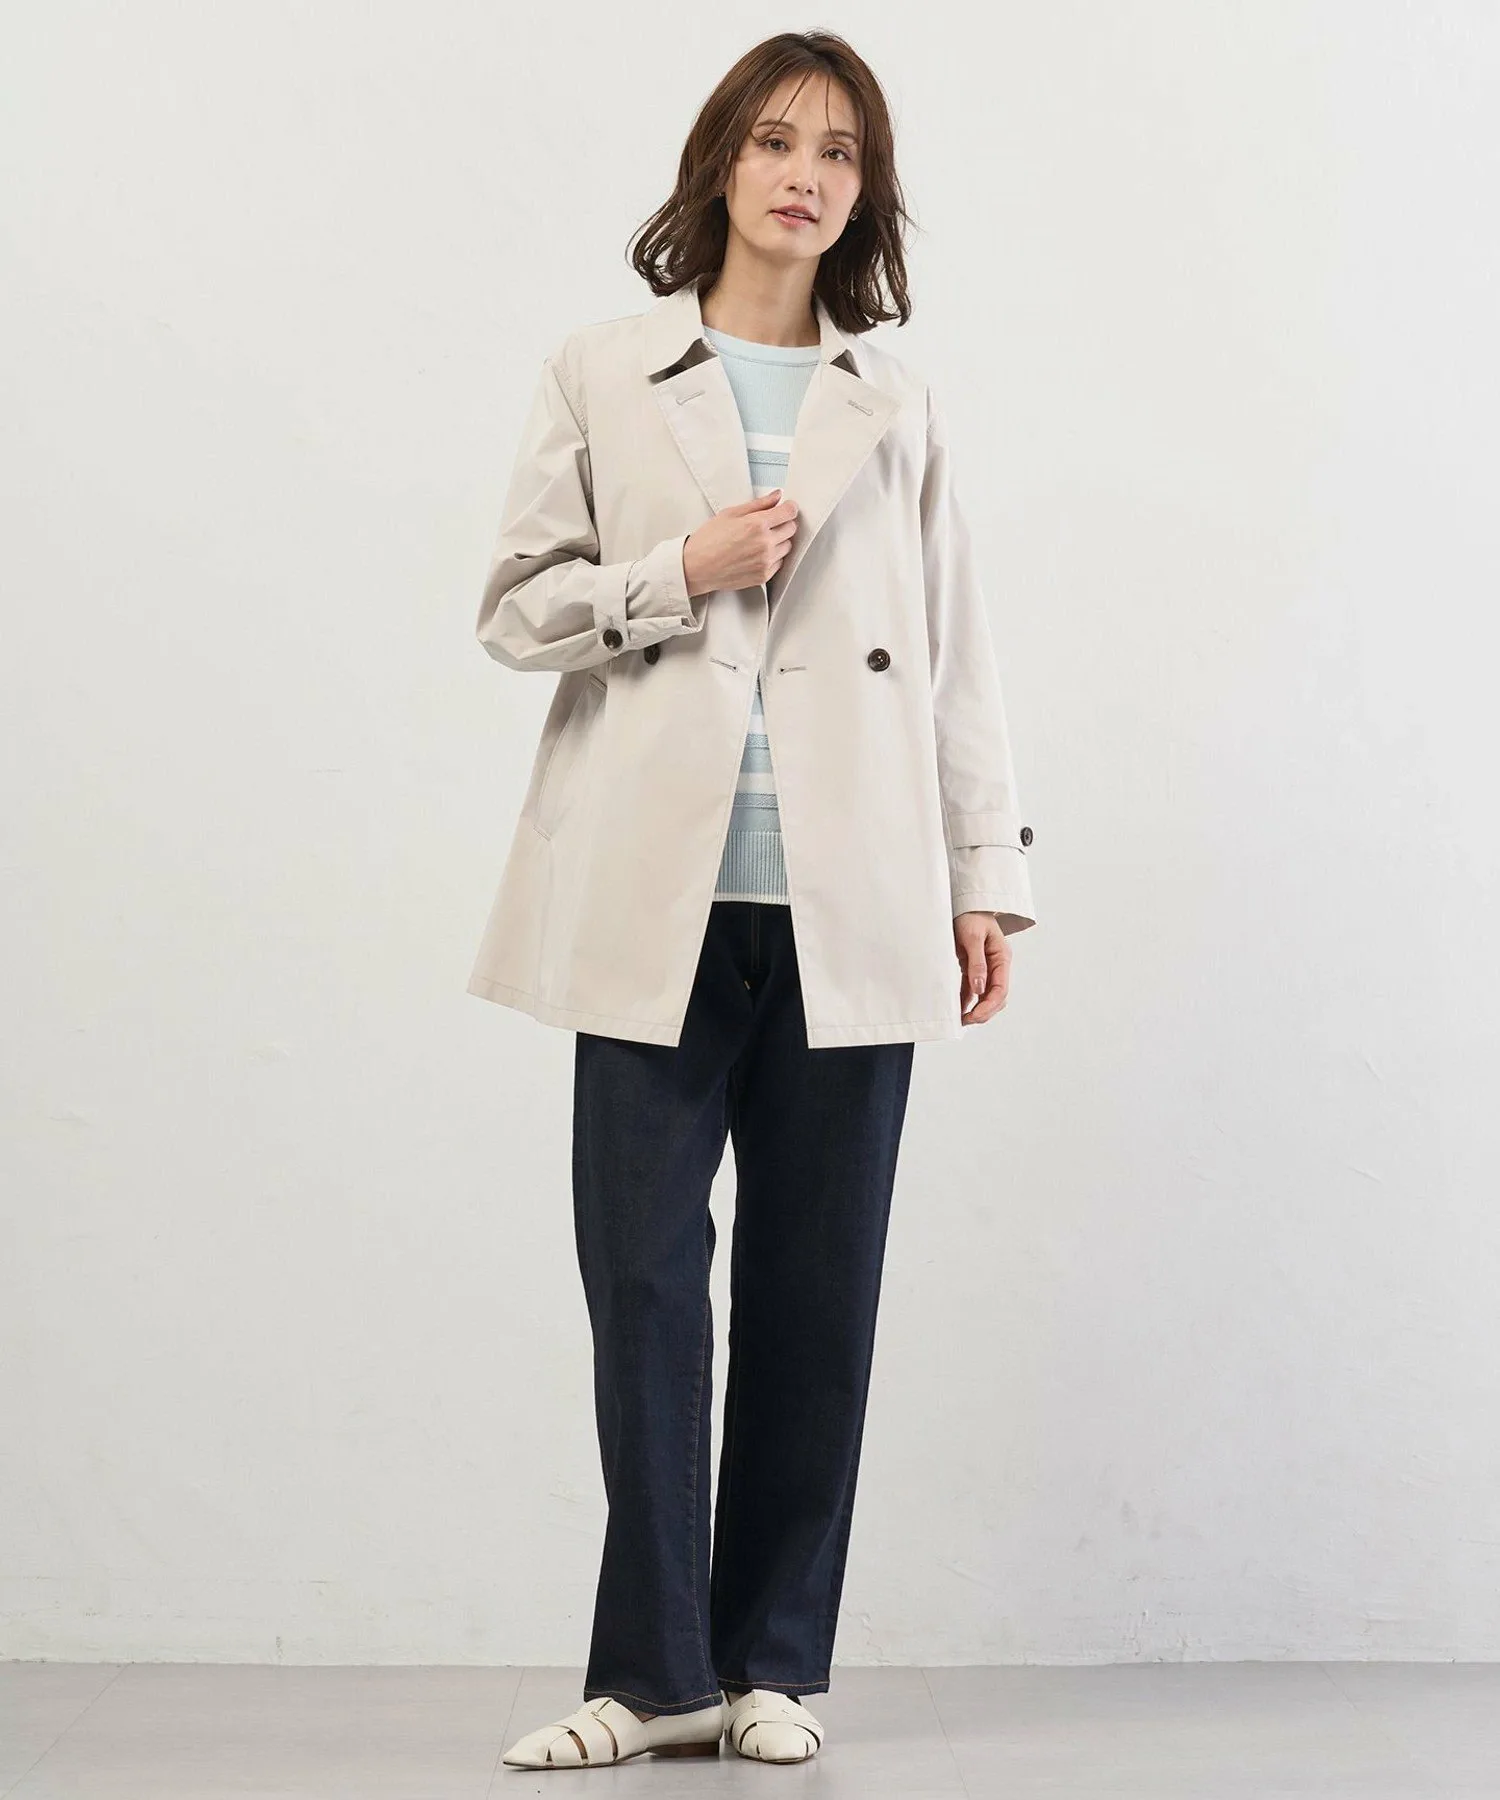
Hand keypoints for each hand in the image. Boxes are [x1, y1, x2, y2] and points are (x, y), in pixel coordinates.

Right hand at [682, 489, 798, 595]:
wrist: (696, 568)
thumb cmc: (708, 540)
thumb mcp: (731, 513)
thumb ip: (758, 504)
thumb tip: (777, 496)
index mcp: (757, 524)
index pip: (790, 512)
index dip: (788, 508)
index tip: (785, 508)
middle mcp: (765, 543)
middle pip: (791, 529)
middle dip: (783, 524)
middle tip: (767, 525)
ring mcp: (766, 561)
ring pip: (787, 546)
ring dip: (779, 541)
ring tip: (759, 540)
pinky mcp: (764, 575)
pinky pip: (779, 562)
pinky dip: (773, 557)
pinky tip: (756, 554)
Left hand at [954, 912, 1011, 1024]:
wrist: (964, 905)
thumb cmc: (971, 916)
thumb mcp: (973, 937)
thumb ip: (977, 963)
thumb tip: (979, 989)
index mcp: (1002, 958)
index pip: (1001, 989)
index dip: (990, 1006)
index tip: (975, 1015)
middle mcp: (997, 965)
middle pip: (996, 997)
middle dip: (984, 1011)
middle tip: (967, 1021)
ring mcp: (986, 968)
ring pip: (986, 996)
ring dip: (977, 1009)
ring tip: (962, 1020)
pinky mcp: (974, 968)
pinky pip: (973, 989)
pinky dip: (967, 1001)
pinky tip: (959, 1010)